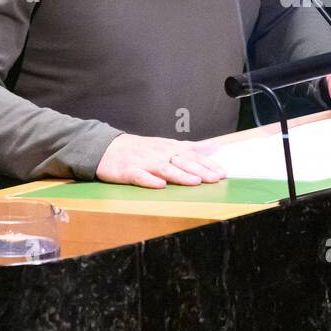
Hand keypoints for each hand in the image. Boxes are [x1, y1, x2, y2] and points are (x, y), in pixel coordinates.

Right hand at [95, 133, 225, 188]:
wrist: (108, 148)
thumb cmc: (141, 149)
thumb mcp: (167, 145)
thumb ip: (191, 147)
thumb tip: (214, 146)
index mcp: (169, 148)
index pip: (193, 156)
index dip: (208, 164)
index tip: (222, 173)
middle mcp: (159, 154)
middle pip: (182, 162)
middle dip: (200, 170)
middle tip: (216, 178)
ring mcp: (144, 162)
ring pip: (165, 169)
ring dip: (180, 175)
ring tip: (195, 181)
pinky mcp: (128, 171)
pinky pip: (140, 177)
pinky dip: (150, 181)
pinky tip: (160, 186)